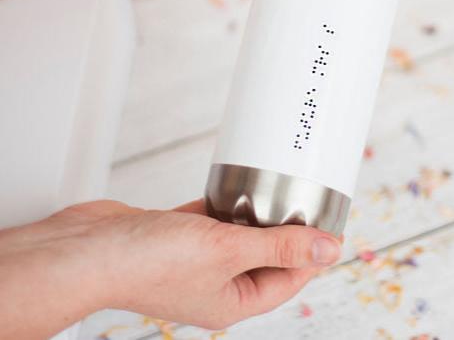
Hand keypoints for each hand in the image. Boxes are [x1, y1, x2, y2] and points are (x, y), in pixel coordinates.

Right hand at [0, 199, 341, 337]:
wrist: (89, 249)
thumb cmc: (148, 262)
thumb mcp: (228, 250)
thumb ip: (280, 248)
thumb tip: (328, 250)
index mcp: (232, 301)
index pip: (289, 279)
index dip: (313, 252)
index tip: (330, 222)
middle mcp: (216, 284)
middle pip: (266, 256)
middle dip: (286, 229)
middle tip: (306, 198)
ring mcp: (196, 261)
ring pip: (240, 236)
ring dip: (257, 215)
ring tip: (278, 188)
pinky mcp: (178, 237)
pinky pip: (214, 220)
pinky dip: (227, 204)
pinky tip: (238, 186)